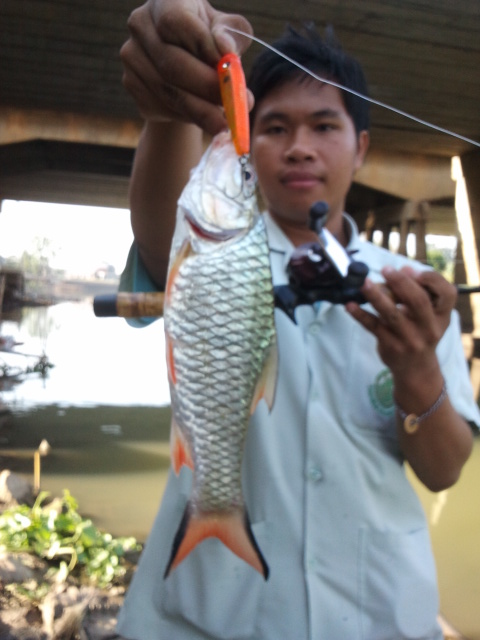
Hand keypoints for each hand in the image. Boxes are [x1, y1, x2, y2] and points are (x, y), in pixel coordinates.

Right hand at [120, 0, 252, 134]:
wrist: (185, 63)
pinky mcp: (132, 84)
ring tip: (226, 122)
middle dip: (207, 90)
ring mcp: (132, 55)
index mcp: (166, 1)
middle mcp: (140, 23)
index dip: (203, 47)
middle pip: (172, 64)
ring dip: (202, 112)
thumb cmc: (211, 39)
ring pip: (168, 93)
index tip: (227, 69)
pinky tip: (204, 117)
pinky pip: (162, 108)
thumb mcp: (227, 31)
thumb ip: (232, 35)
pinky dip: (189, 118)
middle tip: (234, 108)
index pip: (176, 22)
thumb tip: (226, 50)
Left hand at [346, 266, 456, 379]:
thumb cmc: (421, 333)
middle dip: (401, 282)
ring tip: (364, 283)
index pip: (447, 294)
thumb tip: (403, 269)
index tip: (412, 269)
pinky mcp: (390, 346)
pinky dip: (360, 315)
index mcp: (441, 316)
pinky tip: (350, 305)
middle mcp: (429, 328)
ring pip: (392, 314)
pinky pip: (374, 327)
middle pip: (418, 301)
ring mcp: (409, 339)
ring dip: (376, 296)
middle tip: (386, 270)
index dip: (431, 279)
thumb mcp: (429, 316)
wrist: (416, 369)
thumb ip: (419, 293)